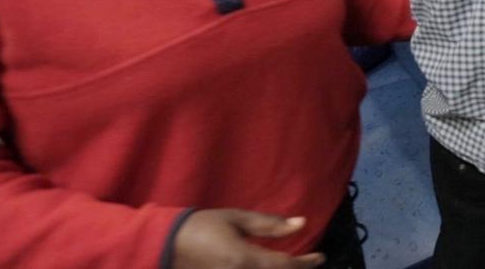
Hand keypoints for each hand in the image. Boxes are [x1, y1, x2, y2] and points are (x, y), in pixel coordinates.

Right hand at [172, 209, 324, 268]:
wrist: (163, 245)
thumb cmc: (201, 226)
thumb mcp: (236, 219)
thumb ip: (269, 224)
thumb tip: (301, 223)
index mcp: (245, 259)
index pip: (285, 266)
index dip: (306, 264)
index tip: (320, 257)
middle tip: (309, 263)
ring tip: (291, 266)